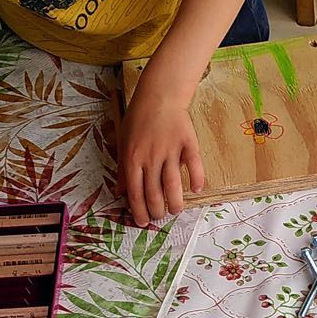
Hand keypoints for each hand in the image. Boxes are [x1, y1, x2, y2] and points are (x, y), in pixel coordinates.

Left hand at [118, 80, 204, 225]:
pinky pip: (194, 165)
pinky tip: (196, 189)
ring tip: (175, 210)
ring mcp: (170, 150)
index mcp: (133, 158)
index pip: (135, 192)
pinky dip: (197, 178)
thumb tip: (119, 193)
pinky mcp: (188, 143)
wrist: (159, 94)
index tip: (142, 222)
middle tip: (160, 217)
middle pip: (154, 193)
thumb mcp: (123, 142)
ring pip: (173, 184)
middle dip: (156, 211)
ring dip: (175, 202)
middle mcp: (151, 157)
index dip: (139, 211)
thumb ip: (122, 169)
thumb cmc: (139, 119)